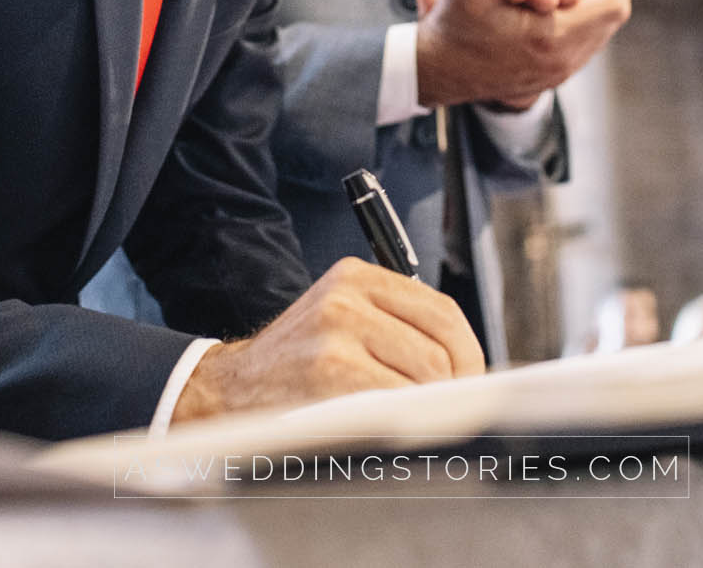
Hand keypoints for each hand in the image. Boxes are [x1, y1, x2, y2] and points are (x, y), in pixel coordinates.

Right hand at [170, 258, 484, 422]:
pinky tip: (394, 427)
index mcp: (356, 276)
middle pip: (439, 345)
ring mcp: (337, 331)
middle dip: (457, 385)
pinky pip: (396, 399)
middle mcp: (347, 296)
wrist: (228, 391)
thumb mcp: (342, 321)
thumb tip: (468, 369)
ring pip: (425, 374)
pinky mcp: (329, 370)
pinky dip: (406, 419)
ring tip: (419, 420)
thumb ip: (396, 329)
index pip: (442, 311)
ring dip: (431, 406)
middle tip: (453, 411)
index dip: (468, 353)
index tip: (473, 382)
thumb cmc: (297, 364)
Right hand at [413, 0, 632, 109]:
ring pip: (598, 33)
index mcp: (552, 38)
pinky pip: (582, 45)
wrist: (435, 74)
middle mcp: (563, 60)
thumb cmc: (453, 27)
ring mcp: (558, 73)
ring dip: (592, 1)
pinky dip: (580, 19)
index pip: (613, 5)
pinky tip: (558, 1)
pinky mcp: (550, 77)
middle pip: (610, 17)